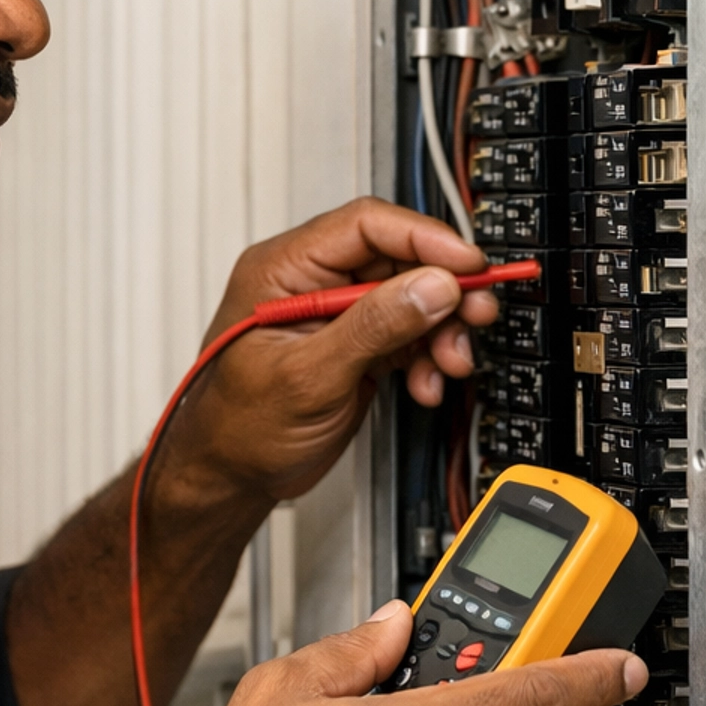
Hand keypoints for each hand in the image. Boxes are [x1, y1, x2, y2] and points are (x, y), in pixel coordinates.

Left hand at [164, 198, 498, 506]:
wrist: (229, 479)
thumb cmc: (236, 428)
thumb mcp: (307, 375)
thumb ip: (372, 328)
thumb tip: (431, 285)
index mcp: (283, 270)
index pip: (364, 226)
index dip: (423, 238)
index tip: (467, 265)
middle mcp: (311, 285)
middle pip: (397, 260)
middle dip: (442, 290)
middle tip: (476, 313)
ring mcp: (336, 318)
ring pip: (411, 300)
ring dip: (441, 330)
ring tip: (452, 360)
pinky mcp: (356, 349)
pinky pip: (408, 337)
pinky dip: (427, 359)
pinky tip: (427, 384)